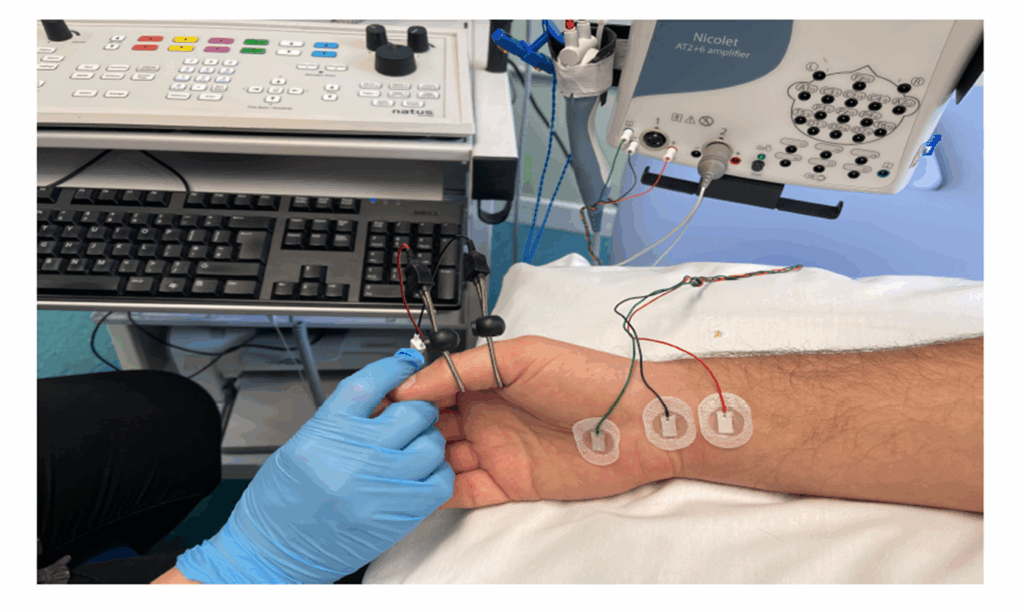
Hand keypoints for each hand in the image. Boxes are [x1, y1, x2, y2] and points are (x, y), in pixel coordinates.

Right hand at [175, 349, 453, 583]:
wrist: (272, 552)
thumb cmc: (282, 501)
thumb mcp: (305, 444)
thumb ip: (345, 420)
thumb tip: (384, 396)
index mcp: (327, 431)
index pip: (370, 383)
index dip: (394, 368)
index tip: (405, 363)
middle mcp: (355, 455)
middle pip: (411, 411)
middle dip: (418, 407)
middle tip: (413, 414)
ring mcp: (379, 486)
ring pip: (431, 445)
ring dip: (429, 441)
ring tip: (416, 447)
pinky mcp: (396, 515)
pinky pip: (438, 483)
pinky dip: (437, 474)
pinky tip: (423, 474)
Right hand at [389, 336, 683, 508]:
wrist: (638, 424)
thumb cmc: (588, 379)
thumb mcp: (522, 356)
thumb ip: (466, 367)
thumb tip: (416, 380)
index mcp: (487, 379)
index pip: (433, 387)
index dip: (404, 394)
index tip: (374, 403)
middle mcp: (487, 415)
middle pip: (431, 425)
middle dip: (402, 430)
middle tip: (374, 437)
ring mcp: (496, 450)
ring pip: (441, 459)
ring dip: (416, 461)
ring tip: (386, 464)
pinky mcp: (509, 484)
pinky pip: (464, 491)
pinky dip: (437, 493)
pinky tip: (413, 490)